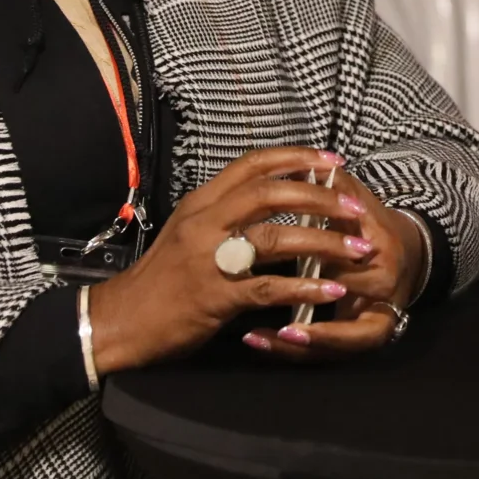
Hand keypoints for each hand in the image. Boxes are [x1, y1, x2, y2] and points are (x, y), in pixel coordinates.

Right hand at [85, 147, 369, 374]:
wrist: (120, 320)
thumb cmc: (160, 278)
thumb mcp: (187, 231)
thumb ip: (224, 213)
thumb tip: (271, 196)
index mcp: (201, 202)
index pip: (253, 164)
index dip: (296, 158)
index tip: (332, 161)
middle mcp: (205, 222)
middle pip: (270, 193)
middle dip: (319, 196)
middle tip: (355, 206)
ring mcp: (209, 259)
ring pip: (276, 238)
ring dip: (324, 242)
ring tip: (358, 248)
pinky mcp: (215, 297)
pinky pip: (269, 288)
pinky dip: (305, 287)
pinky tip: (332, 289)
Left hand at [240, 161, 426, 361]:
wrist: (411, 256)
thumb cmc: (371, 226)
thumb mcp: (356, 202)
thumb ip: (333, 185)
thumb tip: (301, 164)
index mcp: (380, 248)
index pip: (343, 254)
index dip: (310, 253)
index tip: (269, 249)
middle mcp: (384, 286)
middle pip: (342, 298)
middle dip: (299, 300)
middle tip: (251, 297)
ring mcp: (379, 317)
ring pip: (339, 340)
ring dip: (296, 342)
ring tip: (253, 336)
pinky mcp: (370, 336)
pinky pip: (335, 353)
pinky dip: (298, 352)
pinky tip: (260, 343)